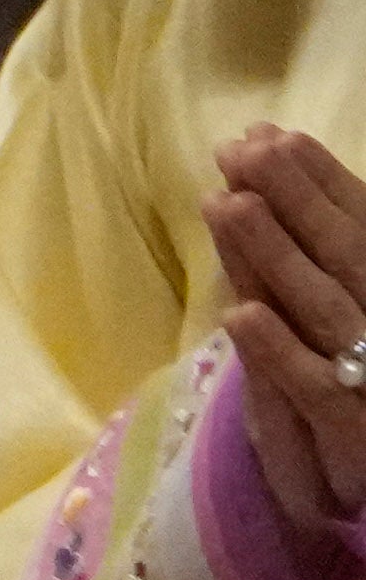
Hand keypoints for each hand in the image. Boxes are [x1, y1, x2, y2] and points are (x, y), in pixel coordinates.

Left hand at [218, 130, 365, 530]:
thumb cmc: (361, 404)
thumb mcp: (342, 342)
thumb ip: (323, 273)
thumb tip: (257, 192)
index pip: (364, 232)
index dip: (321, 182)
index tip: (270, 133)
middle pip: (346, 259)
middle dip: (297, 201)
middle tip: (244, 149)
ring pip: (328, 314)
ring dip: (277, 259)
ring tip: (226, 205)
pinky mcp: (358, 445)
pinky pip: (320, 396)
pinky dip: (282, 355)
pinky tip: (242, 315)